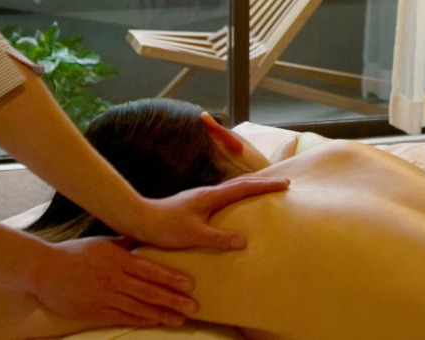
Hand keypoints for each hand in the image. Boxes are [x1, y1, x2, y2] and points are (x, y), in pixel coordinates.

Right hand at [29, 237, 197, 326]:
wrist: (42, 269)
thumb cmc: (74, 252)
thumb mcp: (103, 241)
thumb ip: (125, 243)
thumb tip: (145, 237)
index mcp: (118, 259)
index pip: (151, 270)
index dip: (172, 278)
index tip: (190, 284)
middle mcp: (114, 278)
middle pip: (149, 291)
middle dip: (173, 300)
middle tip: (193, 307)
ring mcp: (104, 296)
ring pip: (139, 307)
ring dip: (161, 314)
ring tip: (180, 319)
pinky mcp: (94, 311)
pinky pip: (122, 317)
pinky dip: (140, 320)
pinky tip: (154, 322)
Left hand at [137, 176, 289, 249]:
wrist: (140, 219)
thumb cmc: (165, 227)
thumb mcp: (193, 235)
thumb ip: (219, 238)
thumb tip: (244, 241)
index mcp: (211, 196)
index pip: (244, 188)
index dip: (265, 186)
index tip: (284, 184)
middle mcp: (208, 192)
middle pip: (241, 184)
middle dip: (263, 183)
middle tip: (283, 184)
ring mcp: (202, 197)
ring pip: (233, 188)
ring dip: (251, 187)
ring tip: (266, 191)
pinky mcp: (196, 203)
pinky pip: (225, 196)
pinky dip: (239, 195)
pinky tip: (237, 204)